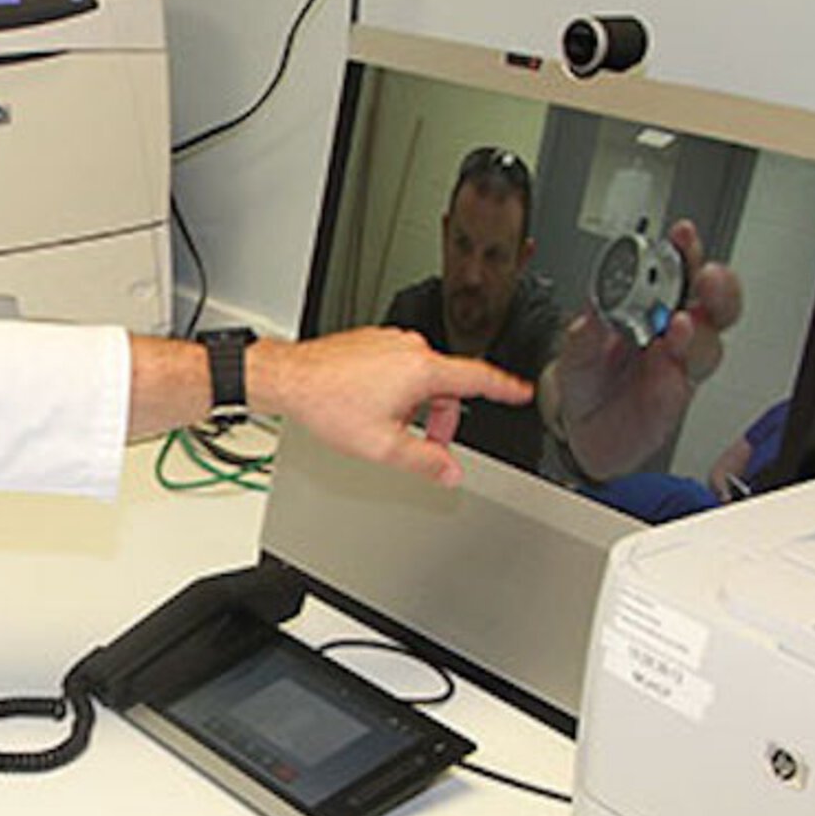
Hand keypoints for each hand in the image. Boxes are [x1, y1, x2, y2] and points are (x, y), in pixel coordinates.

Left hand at [259, 327, 533, 487]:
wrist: (292, 379)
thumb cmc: (329, 404)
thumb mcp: (383, 446)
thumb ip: (425, 462)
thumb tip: (450, 473)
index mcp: (422, 370)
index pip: (479, 378)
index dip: (507, 388)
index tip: (522, 392)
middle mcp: (410, 349)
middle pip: (447, 387)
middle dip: (440, 418)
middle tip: (423, 445)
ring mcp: (391, 342)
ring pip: (422, 379)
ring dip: (415, 406)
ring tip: (386, 426)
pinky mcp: (374, 342)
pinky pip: (400, 368)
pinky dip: (397, 390)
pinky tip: (370, 407)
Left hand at [551, 220, 742, 479]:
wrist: (582, 428)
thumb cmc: (588, 380)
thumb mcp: (574, 351)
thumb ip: (583, 335)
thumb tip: (589, 314)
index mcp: (652, 308)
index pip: (678, 272)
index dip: (685, 252)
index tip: (682, 235)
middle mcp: (673, 333)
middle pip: (715, 305)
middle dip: (717, 287)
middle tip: (706, 277)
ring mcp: (678, 364)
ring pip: (709, 343)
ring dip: (698, 331)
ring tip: (680, 324)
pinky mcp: (674, 396)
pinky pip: (685, 382)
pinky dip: (677, 370)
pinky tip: (668, 362)